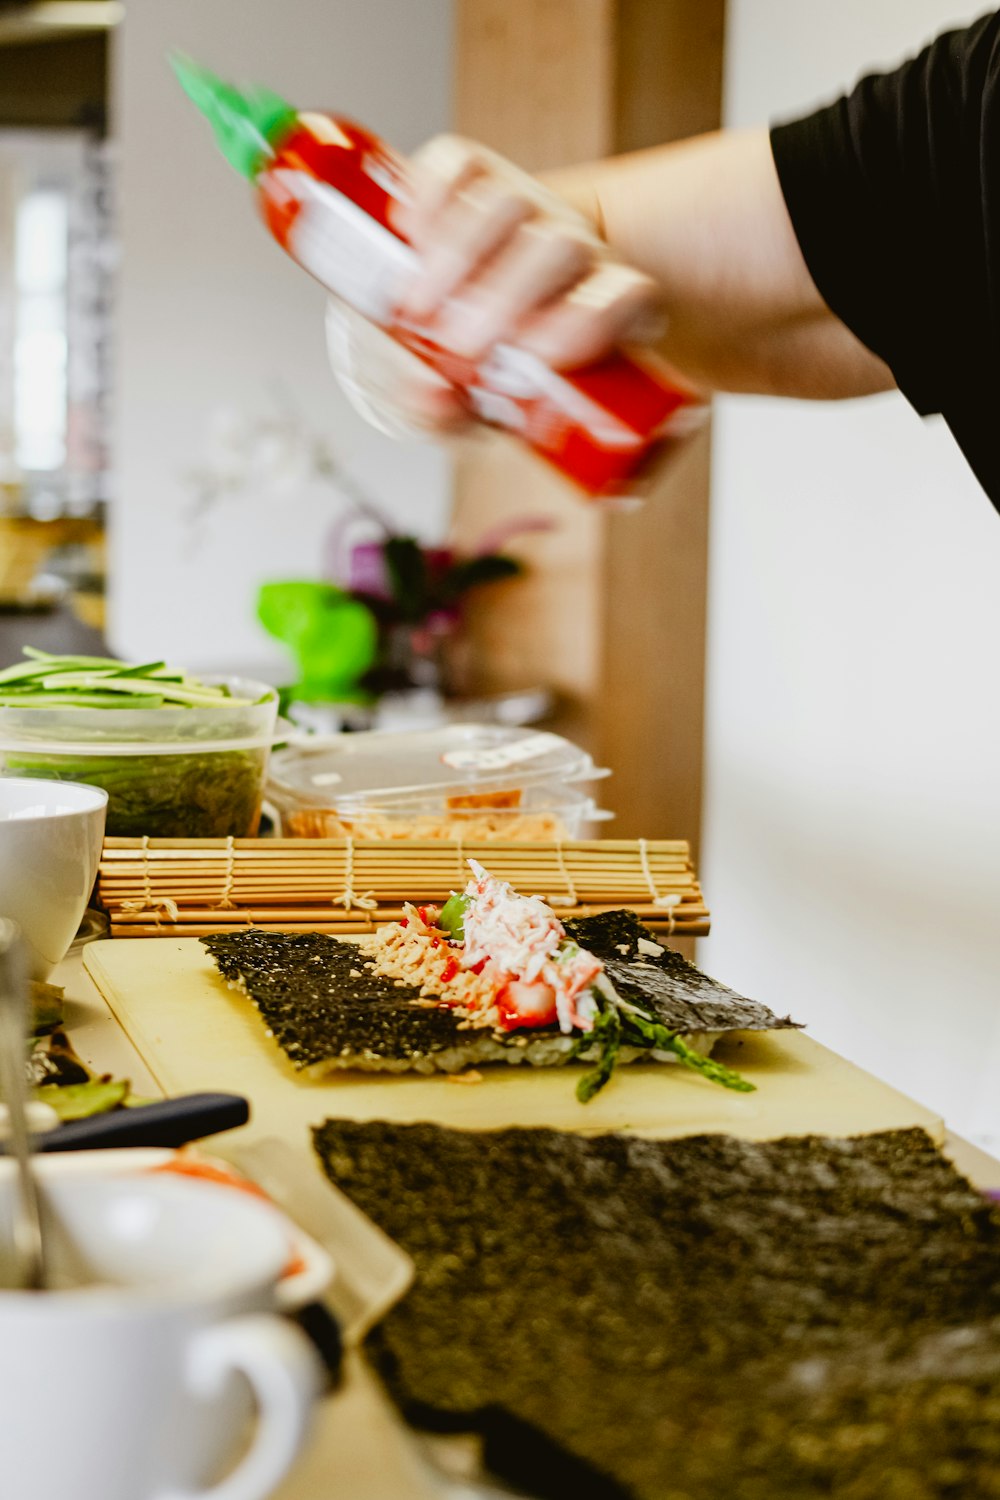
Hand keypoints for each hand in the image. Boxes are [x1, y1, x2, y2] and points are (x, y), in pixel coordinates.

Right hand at [327, 135, 662, 435]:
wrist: (497, 294)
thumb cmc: (502, 366)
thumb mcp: (495, 410)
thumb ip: (462, 415)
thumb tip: (432, 400)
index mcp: (610, 311)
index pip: (625, 298)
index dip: (588, 319)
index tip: (542, 354)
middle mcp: (578, 251)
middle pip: (560, 249)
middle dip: (506, 295)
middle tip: (460, 344)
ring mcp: (530, 206)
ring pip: (507, 203)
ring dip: (458, 253)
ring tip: (419, 306)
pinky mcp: (481, 174)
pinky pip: (460, 163)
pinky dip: (430, 194)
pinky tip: (409, 236)